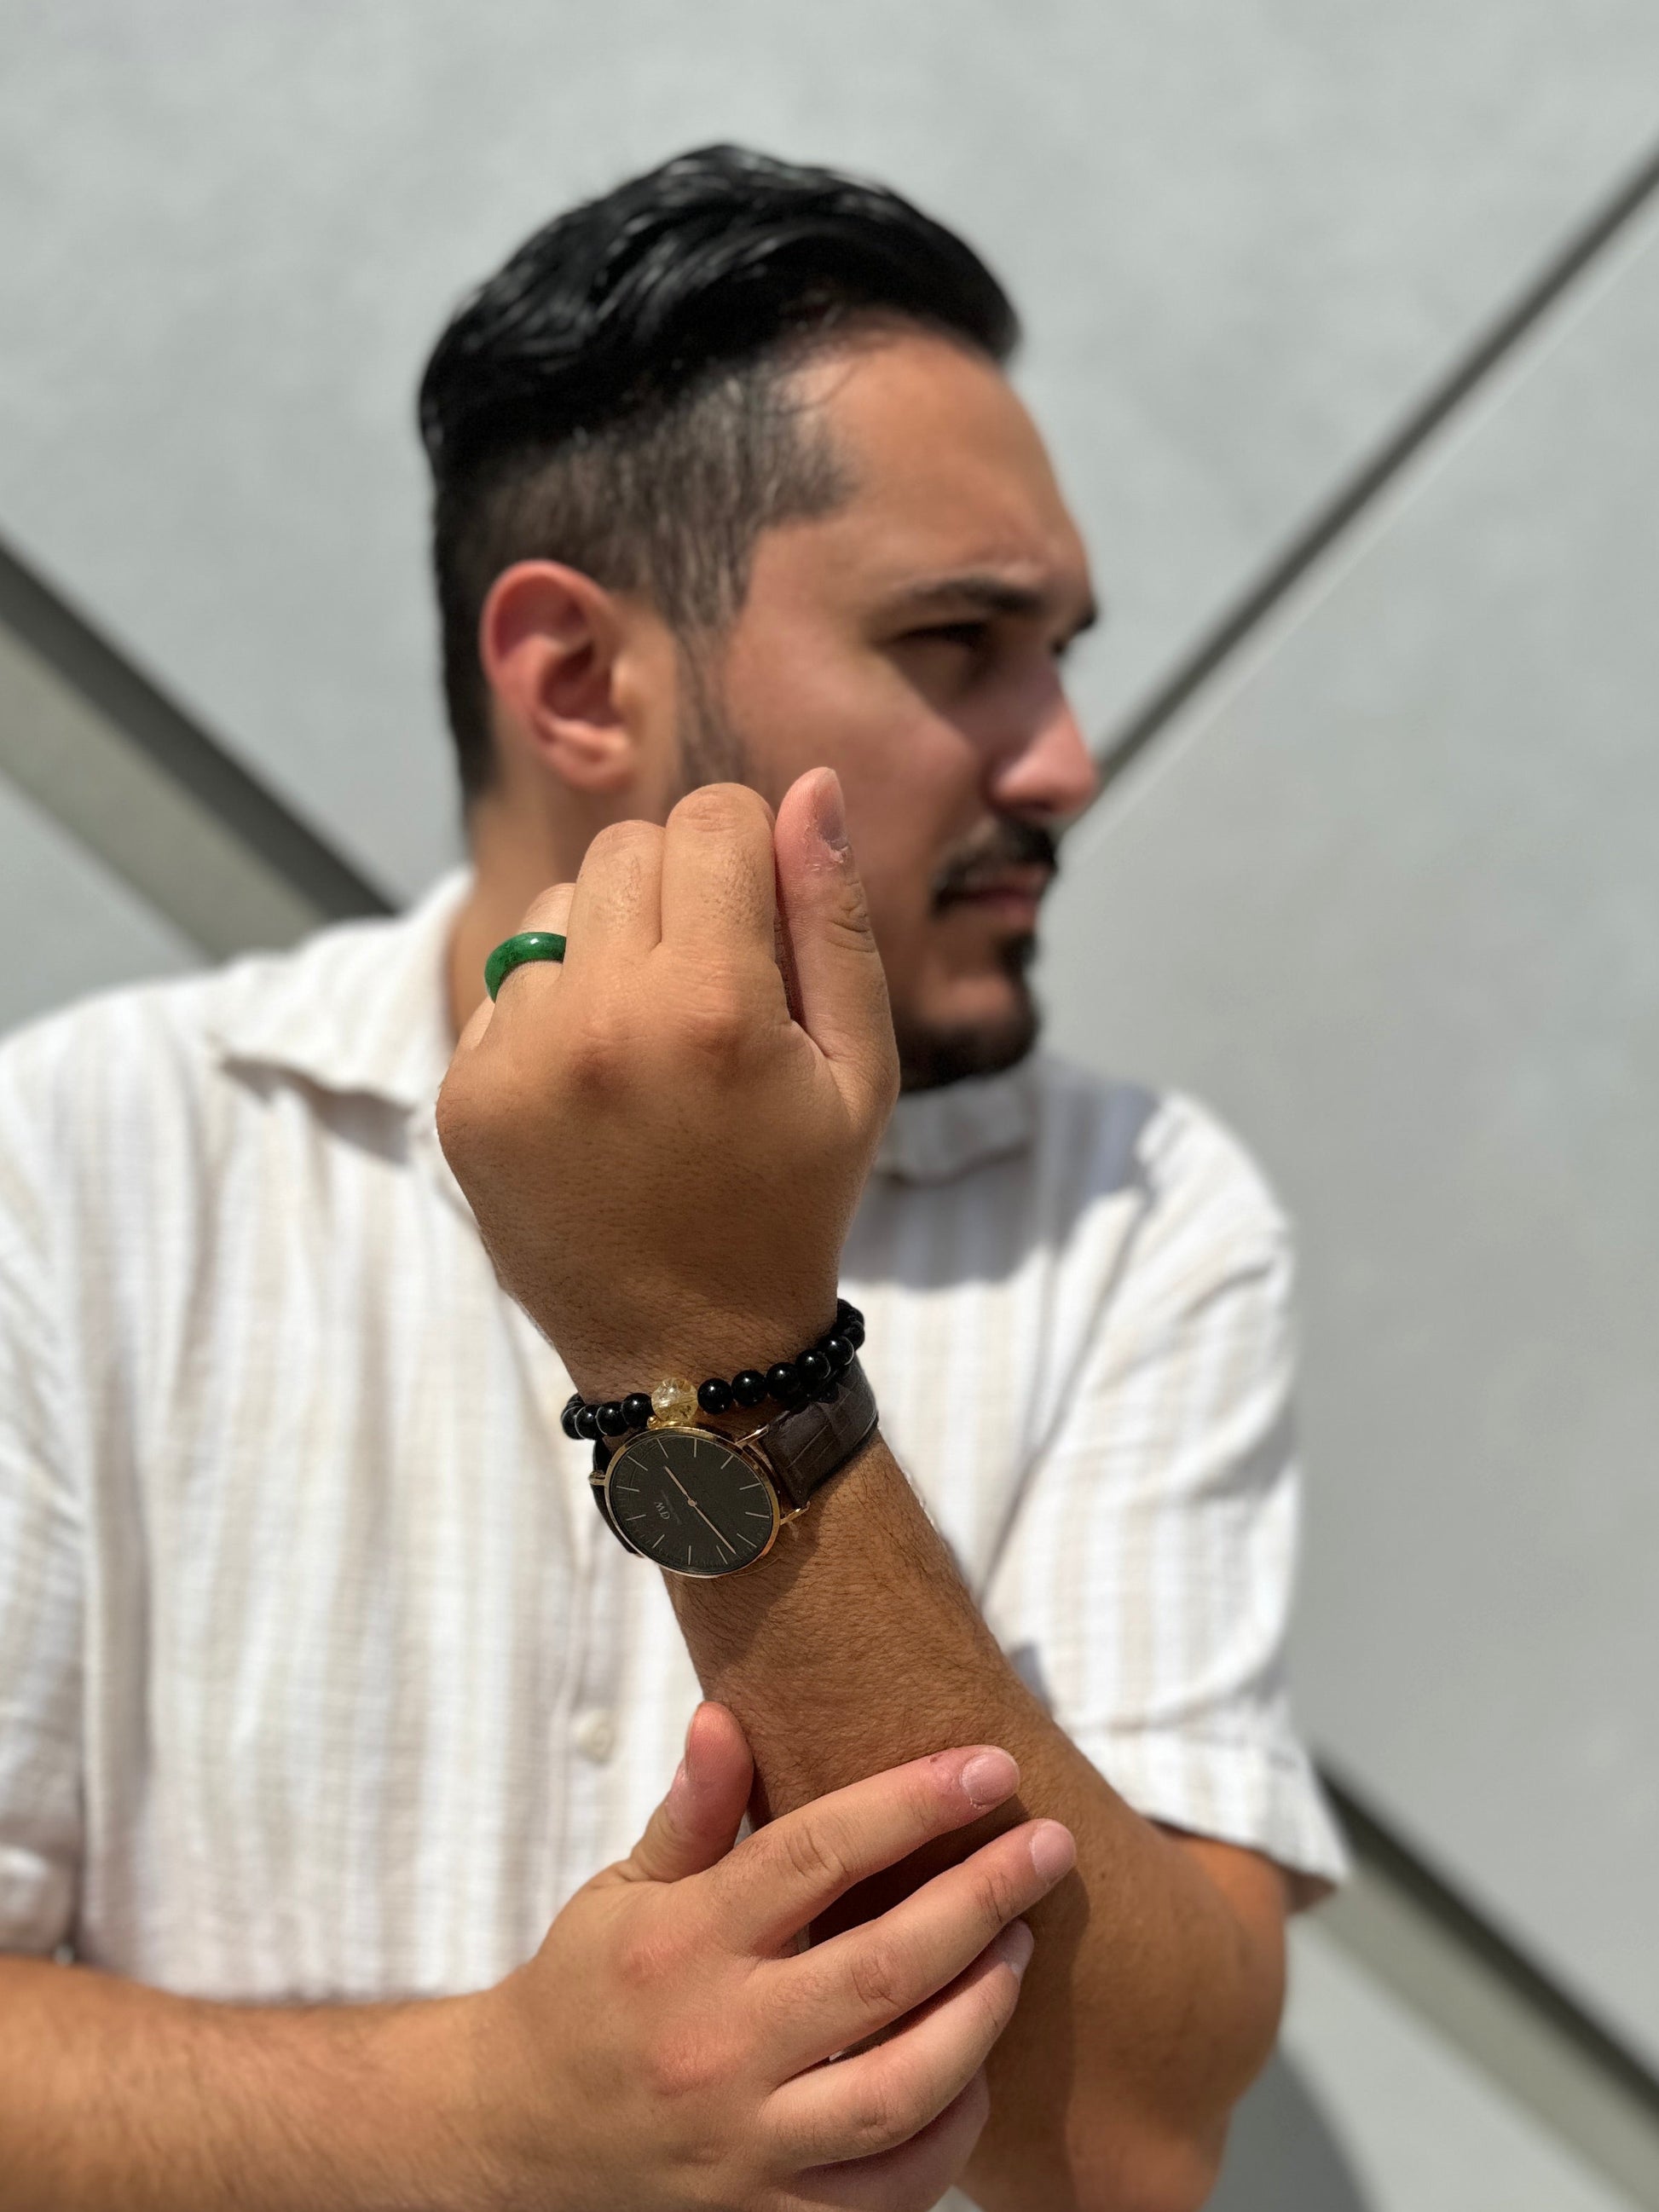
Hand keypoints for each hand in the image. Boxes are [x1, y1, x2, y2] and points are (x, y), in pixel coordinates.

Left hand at [437, 772, 898, 1397]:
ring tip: (650, 1047)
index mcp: (713, 1008)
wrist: (691, 1351)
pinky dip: (553, 1016)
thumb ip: (834, 919)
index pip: (713, 818)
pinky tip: (597, 1094)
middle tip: (711, 985)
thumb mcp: (860, 1071)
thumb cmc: (794, 1202)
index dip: (752, 850)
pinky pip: (508, 988)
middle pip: (630, 848)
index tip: (763, 915)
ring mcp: (518, 1063)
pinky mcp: (465, 1099)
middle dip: (680, 890)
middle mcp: (601, 1022)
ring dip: (608, 947)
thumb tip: (810, 787)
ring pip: (558, 909)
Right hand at [458, 1704, 1075, 2210]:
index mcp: (681, 1942)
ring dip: (983, 2013)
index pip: (816, 1854)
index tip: (990, 1765)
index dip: (912, 1802)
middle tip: (1051, 1846)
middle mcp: (716, 2043)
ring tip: (1020, 1947)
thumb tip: (727, 1715)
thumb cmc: (587, 1990)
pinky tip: (977, 2068)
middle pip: (883, 1966)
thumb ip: (693, 1812)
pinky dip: (951, 2129)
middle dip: (984, 1896)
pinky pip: (892, 2188)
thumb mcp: (623, 1889)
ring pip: (902, 2086)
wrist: (514, 2138)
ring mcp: (747, 2144)